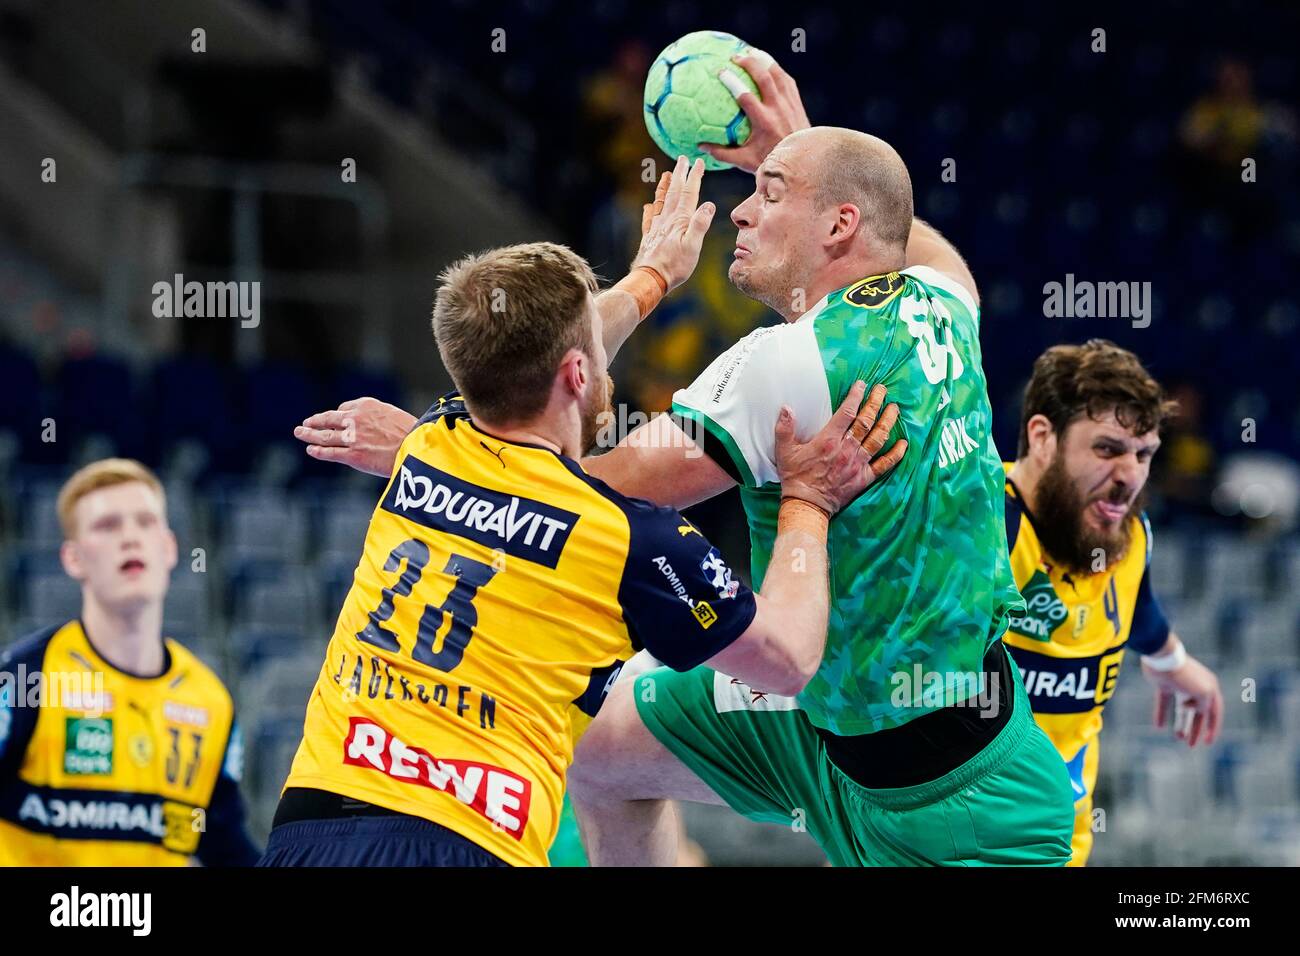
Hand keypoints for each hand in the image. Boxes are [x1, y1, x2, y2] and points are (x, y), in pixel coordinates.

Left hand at [293, 397, 415, 476]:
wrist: (416, 448)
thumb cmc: (413, 434)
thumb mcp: (396, 416)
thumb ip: (380, 418)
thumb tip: (375, 425)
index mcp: (367, 405)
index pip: (346, 408)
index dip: (340, 416)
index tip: (337, 421)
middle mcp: (356, 419)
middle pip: (329, 418)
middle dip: (316, 421)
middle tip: (306, 423)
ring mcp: (352, 437)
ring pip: (324, 435)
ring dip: (309, 434)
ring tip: (300, 433)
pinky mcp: (352, 455)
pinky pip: (330, 452)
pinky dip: (318, 451)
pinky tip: (311, 450)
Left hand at [631, 155, 715, 291]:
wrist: (651, 279)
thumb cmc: (675, 266)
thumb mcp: (693, 246)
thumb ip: (700, 224)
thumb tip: (709, 205)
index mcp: (680, 220)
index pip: (689, 194)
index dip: (694, 177)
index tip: (698, 163)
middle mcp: (667, 220)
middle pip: (674, 192)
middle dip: (679, 174)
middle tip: (682, 159)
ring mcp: (657, 227)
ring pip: (661, 202)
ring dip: (664, 187)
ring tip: (666, 174)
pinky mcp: (650, 237)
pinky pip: (649, 219)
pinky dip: (650, 210)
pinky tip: (649, 206)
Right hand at [700, 50, 810, 173]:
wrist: (801, 161)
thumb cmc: (771, 161)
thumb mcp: (745, 161)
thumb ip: (723, 153)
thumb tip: (701, 146)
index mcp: (763, 121)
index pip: (745, 96)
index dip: (733, 81)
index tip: (721, 71)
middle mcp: (778, 109)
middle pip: (764, 77)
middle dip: (750, 62)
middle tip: (736, 56)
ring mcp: (789, 104)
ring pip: (778, 74)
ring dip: (764, 60)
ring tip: (752, 52)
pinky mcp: (796, 102)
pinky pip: (787, 80)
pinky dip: (776, 69)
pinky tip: (768, 64)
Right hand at [775, 381, 905, 514]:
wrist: (807, 505)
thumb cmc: (795, 477)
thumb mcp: (784, 451)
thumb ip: (784, 428)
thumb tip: (786, 408)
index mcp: (829, 440)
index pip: (847, 412)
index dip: (856, 396)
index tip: (862, 384)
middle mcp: (847, 449)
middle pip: (866, 421)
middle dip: (876, 402)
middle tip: (883, 390)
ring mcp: (858, 463)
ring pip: (878, 438)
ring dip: (888, 422)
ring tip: (895, 409)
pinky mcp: (864, 478)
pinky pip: (884, 465)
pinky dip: (895, 454)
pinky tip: (903, 444)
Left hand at [1145, 652, 1222, 746]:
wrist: (1162, 658)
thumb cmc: (1185, 675)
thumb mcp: (1203, 694)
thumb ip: (1204, 706)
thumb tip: (1197, 711)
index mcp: (1210, 688)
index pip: (1215, 712)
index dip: (1213, 728)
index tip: (1208, 742)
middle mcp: (1196, 687)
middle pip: (1198, 713)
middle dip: (1195, 730)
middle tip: (1190, 745)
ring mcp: (1180, 686)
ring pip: (1182, 710)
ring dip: (1181, 724)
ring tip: (1179, 738)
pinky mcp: (1164, 685)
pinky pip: (1164, 703)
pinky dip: (1162, 714)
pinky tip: (1159, 727)